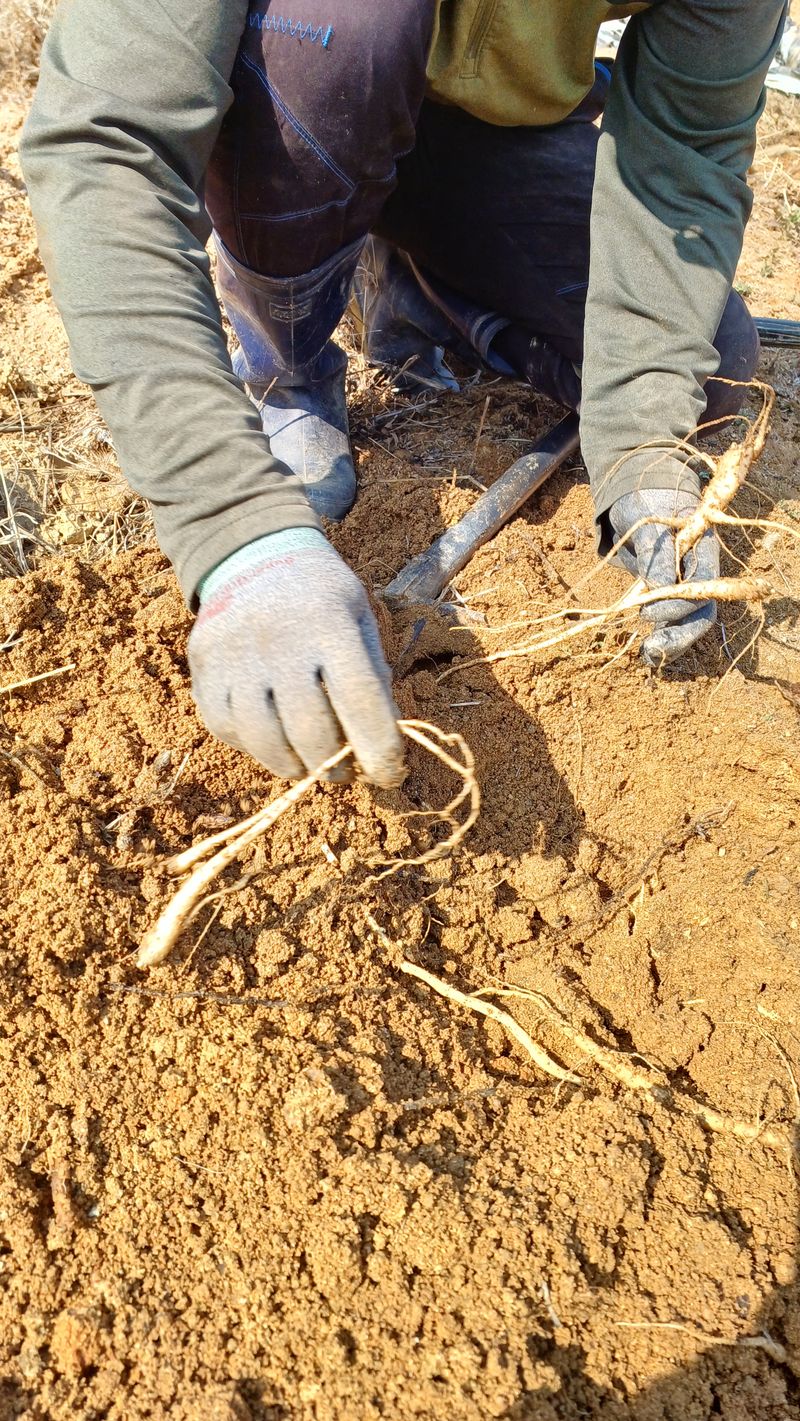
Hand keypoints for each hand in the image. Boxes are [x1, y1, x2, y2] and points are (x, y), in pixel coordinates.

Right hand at [188, 530, 404, 784]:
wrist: (251, 551)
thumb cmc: (319, 594)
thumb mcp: (359, 617)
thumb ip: (372, 676)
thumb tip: (381, 744)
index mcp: (329, 625)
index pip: (360, 701)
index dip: (379, 749)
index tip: (389, 776)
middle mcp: (279, 641)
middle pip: (311, 732)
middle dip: (334, 767)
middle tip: (344, 772)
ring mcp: (234, 656)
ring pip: (264, 740)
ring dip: (293, 766)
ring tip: (308, 762)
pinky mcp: (203, 668)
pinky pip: (226, 728)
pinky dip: (253, 745)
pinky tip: (271, 735)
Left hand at [609, 489, 718, 665]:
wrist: (639, 493)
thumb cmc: (645, 502)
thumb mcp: (646, 521)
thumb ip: (656, 552)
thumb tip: (661, 586)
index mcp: (702, 549)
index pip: (701, 584)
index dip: (677, 604)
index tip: (645, 611)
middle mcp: (700, 569)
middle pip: (701, 610)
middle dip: (679, 634)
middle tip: (651, 650)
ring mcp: (688, 582)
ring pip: (691, 620)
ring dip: (672, 641)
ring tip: (647, 657)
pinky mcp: (672, 592)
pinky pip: (675, 620)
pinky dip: (663, 636)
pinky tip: (647, 652)